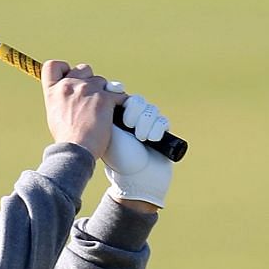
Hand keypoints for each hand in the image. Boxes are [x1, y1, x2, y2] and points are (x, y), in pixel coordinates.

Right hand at [42, 60, 116, 158]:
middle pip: (83, 68)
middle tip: (91, 97)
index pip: (52, 65)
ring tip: (102, 110)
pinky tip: (117, 112)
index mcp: (54, 90)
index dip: (64, 68)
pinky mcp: (104, 98)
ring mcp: (87, 89)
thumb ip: (62, 99)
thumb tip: (71, 97)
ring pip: (102, 80)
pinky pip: (118, 94)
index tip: (69, 76)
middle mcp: (69, 85)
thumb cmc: (66, 138)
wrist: (76, 150)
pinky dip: (120, 102)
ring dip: (104, 92)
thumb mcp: (55, 115)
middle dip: (89, 79)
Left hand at [100, 87, 173, 207]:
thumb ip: (105, 111)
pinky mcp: (161, 133)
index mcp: (117, 118)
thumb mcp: (107, 132)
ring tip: (140, 137)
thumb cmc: (118, 158)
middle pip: (138, 101)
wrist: (136, 179)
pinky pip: (163, 121)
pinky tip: (151, 139)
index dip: (122, 96)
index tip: (118, 96)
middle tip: (128, 124)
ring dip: (145, 121)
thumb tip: (105, 89)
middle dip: (134, 110)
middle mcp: (133, 120)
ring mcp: (148, 126)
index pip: (122, 97)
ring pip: (151, 109)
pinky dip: (157, 128)